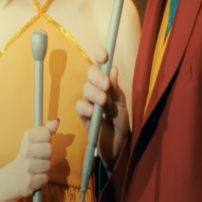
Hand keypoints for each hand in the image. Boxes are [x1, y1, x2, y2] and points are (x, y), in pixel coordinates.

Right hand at [11, 119, 59, 197]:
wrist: (13, 176)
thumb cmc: (28, 154)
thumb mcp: (34, 139)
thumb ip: (46, 129)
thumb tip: (56, 121)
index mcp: (27, 137)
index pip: (46, 133)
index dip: (46, 139)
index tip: (40, 142)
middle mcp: (26, 150)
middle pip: (49, 149)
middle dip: (47, 155)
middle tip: (39, 157)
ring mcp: (27, 167)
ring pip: (48, 165)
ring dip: (45, 168)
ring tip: (37, 167)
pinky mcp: (30, 182)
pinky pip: (45, 178)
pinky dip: (42, 179)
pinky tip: (35, 176)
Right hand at [76, 48, 130, 169]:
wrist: (119, 146)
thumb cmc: (121, 122)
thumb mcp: (121, 104)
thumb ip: (116, 89)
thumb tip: (112, 69)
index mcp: (107, 83)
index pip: (101, 65)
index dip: (100, 56)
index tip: (104, 55)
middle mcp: (96, 89)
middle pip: (90, 73)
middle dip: (97, 77)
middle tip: (106, 85)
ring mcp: (89, 102)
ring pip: (85, 89)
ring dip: (94, 93)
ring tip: (103, 101)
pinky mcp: (83, 117)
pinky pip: (80, 106)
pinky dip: (86, 107)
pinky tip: (93, 113)